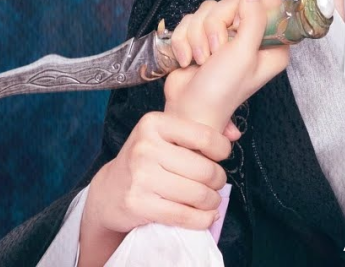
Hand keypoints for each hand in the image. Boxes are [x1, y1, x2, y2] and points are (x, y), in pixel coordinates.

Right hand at [78, 112, 234, 265]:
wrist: (109, 191)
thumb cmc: (145, 162)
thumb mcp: (160, 136)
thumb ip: (194, 133)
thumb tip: (234, 134)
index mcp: (153, 124)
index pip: (205, 136)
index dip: (221, 151)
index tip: (218, 158)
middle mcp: (145, 146)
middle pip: (205, 169)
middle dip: (218, 181)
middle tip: (214, 184)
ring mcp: (141, 176)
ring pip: (198, 194)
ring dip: (212, 202)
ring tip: (209, 201)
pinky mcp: (139, 203)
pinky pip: (185, 215)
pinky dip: (202, 219)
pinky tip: (204, 216)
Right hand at [164, 0, 289, 130]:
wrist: (188, 108)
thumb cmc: (221, 91)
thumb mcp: (243, 54)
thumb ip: (254, 19)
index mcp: (270, 43)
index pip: (267, 3)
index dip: (247, 10)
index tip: (237, 28)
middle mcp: (249, 37)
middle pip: (232, 2)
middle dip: (215, 26)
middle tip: (216, 51)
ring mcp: (224, 37)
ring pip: (207, 10)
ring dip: (197, 36)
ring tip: (202, 60)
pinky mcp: (200, 37)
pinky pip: (189, 20)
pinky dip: (184, 40)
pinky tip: (188, 60)